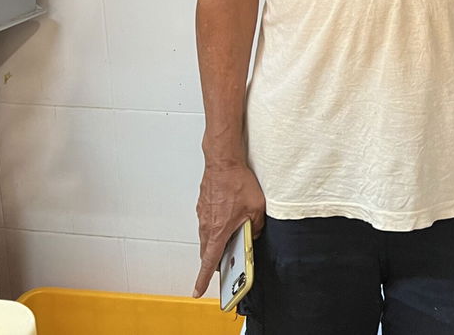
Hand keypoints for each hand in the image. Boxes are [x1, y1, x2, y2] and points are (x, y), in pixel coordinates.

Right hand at [194, 161, 265, 298]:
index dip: (203, 279)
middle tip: (224, 263)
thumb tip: (253, 235)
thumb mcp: (256, 208)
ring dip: (216, 240)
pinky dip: (215, 225)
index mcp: (218, 231)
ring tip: (230, 236)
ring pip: (207, 236)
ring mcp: (203, 215)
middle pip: (207, 250)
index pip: (208, 262)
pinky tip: (227, 217)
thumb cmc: (237, 182)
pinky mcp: (203, 205)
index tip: (197, 291)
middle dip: (214, 259)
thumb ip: (255, 227)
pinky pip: (208, 221)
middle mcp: (207, 225)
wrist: (223, 161)